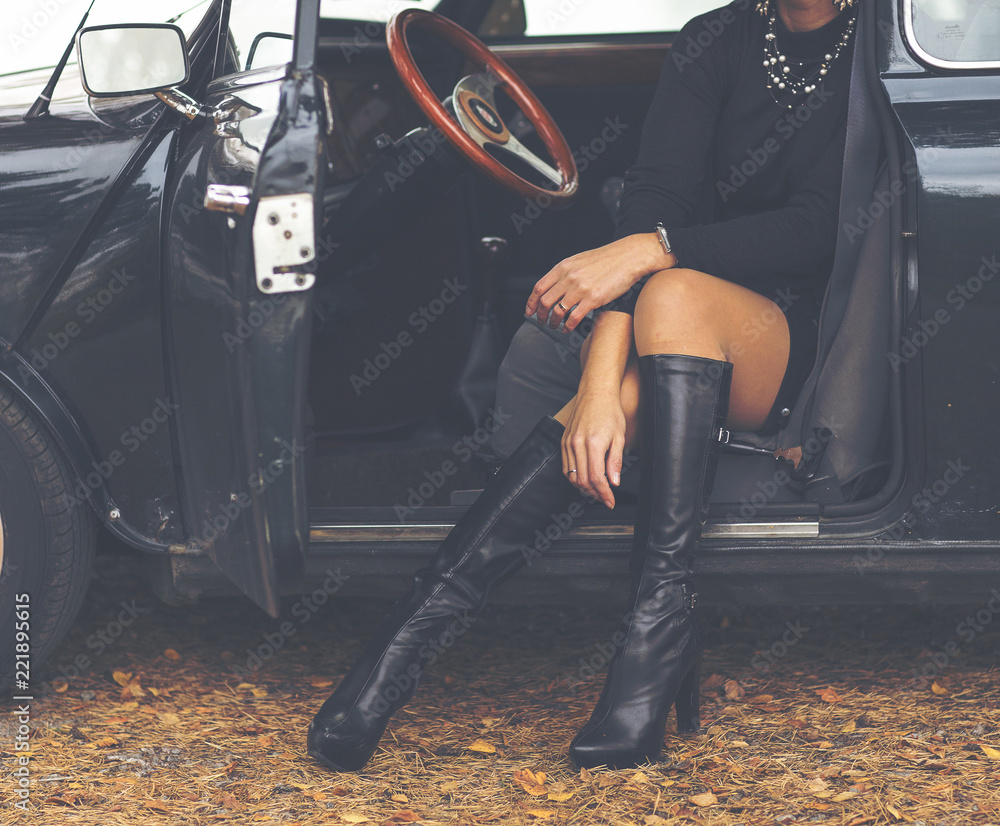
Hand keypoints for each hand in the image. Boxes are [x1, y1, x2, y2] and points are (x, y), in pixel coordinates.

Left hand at [525, 233, 672, 332]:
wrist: (629, 256)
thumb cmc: (607, 258)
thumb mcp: (580, 260)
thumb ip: (566, 272)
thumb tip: (555, 286)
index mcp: (564, 267)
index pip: (539, 287)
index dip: (531, 302)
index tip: (530, 311)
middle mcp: (569, 278)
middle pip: (545, 302)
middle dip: (540, 316)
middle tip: (542, 322)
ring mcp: (580, 289)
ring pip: (557, 312)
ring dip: (553, 322)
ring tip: (555, 326)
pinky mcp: (593, 299)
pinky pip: (574, 318)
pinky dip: (568, 326)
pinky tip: (568, 328)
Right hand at [561, 390, 626, 508]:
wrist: (595, 393)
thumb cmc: (611, 412)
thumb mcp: (619, 437)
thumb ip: (615, 461)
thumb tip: (614, 482)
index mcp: (593, 444)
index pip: (597, 478)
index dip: (604, 493)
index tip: (611, 501)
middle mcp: (577, 444)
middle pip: (583, 480)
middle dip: (595, 494)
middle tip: (606, 498)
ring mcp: (568, 442)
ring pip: (572, 476)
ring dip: (584, 488)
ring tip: (597, 491)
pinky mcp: (563, 441)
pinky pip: (566, 466)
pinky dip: (574, 477)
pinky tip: (585, 479)